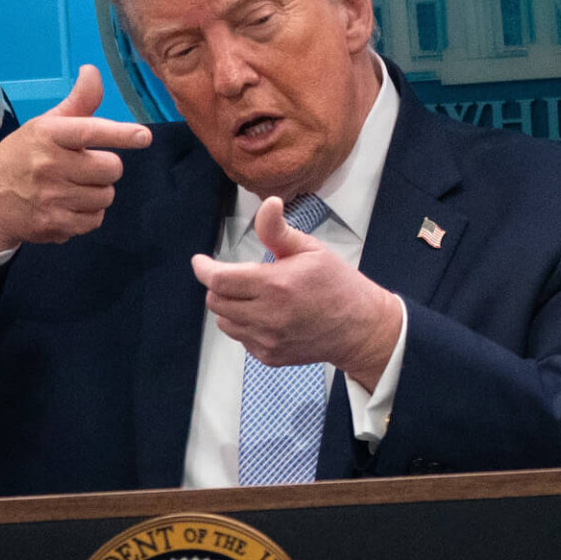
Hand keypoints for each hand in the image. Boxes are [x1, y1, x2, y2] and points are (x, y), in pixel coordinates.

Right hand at [0, 66, 152, 251]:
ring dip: (97, 192)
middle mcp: (48, 164)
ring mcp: (52, 197)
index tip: (143, 136)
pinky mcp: (55, 224)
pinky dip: (88, 215)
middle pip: (111, 168)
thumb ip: (77, 103)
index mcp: (47, 134)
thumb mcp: (44, 126)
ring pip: (107, 195)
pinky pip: (96, 219)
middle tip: (82, 167)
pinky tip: (67, 206)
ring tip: (71, 187)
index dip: (119, 134)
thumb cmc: (22, 158)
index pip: (89, 131)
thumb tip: (92, 71)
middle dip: (104, 168)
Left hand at [190, 196, 404, 390]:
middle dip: (218, 286)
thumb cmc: (337, 285)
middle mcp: (269, 316)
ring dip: (229, 306)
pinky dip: (245, 325)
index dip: (203, 269)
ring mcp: (268, 339)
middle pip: (215, 301)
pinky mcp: (270, 356)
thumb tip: (268, 204)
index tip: (201, 262)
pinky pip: (241, 338)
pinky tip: (266, 316)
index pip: (219, 280)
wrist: (360, 329)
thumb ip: (279, 230)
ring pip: (224, 322)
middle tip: (234, 277)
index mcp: (276, 285)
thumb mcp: (311, 250)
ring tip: (252, 297)